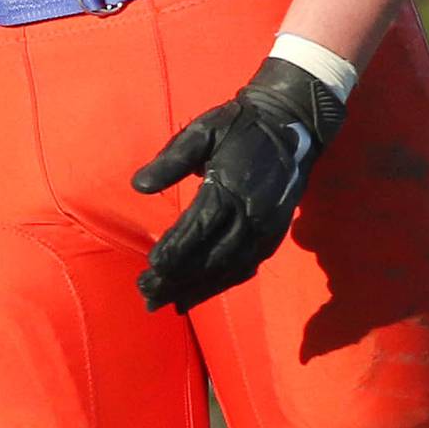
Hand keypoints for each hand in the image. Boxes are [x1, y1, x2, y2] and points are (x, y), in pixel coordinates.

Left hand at [131, 56, 346, 312]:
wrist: (290, 124)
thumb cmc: (238, 125)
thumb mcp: (201, 131)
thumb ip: (170, 160)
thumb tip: (138, 186)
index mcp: (228, 188)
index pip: (197, 229)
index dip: (174, 251)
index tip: (150, 268)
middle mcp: (250, 216)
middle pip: (210, 257)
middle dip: (178, 279)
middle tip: (147, 294)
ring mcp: (265, 229)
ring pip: (229, 269)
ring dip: (198, 289)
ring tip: (168, 303)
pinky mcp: (274, 235)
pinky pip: (247, 267)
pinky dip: (223, 284)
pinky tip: (201, 293)